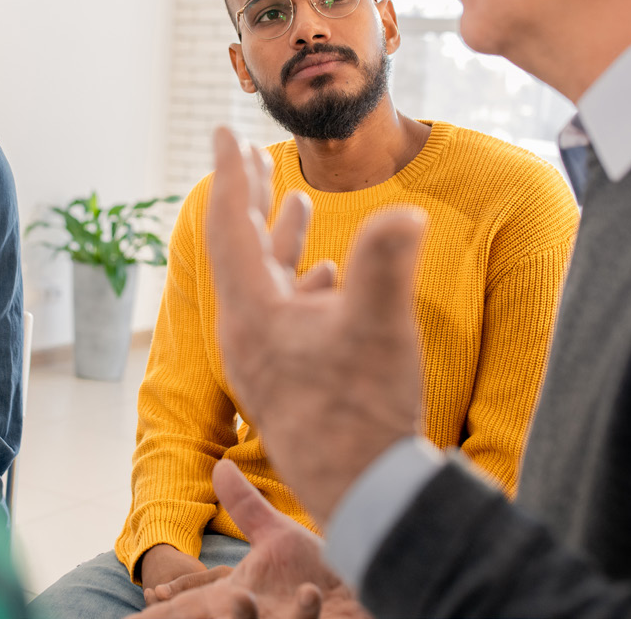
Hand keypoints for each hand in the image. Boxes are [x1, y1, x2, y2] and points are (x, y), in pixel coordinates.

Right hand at [133, 461, 368, 618]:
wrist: (369, 588)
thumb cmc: (321, 571)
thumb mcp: (277, 537)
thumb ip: (246, 507)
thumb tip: (219, 465)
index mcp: (236, 598)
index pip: (187, 606)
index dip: (162, 608)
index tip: (142, 599)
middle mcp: (252, 617)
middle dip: (192, 617)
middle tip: (186, 596)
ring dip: (240, 618)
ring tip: (242, 599)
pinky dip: (304, 613)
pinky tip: (311, 592)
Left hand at [204, 127, 425, 524]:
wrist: (365, 497)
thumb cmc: (364, 416)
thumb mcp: (379, 330)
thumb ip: (386, 263)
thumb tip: (406, 213)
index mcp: (251, 313)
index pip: (232, 227)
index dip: (232, 175)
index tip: (224, 132)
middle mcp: (248, 333)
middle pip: (241, 249)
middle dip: (249, 197)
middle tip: (249, 154)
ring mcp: (266, 358)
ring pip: (265, 281)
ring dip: (279, 238)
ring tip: (292, 200)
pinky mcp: (288, 379)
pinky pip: (286, 314)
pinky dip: (302, 283)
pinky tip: (326, 275)